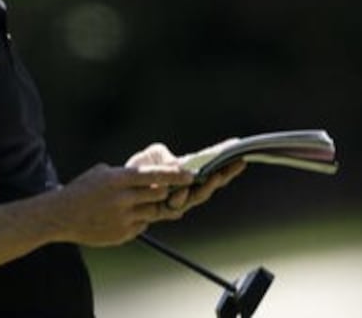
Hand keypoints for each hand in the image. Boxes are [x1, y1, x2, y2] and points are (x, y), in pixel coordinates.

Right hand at [51, 163, 192, 246]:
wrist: (61, 216)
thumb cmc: (82, 190)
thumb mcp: (102, 173)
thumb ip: (127, 175)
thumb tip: (151, 176)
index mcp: (118, 180)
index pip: (154, 175)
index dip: (175, 175)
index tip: (190, 175)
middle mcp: (122, 199)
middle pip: (159, 195)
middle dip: (164, 191)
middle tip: (166, 189)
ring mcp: (123, 219)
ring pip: (153, 212)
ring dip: (151, 206)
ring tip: (137, 203)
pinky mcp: (122, 234)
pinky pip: (142, 225)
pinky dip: (139, 220)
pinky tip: (123, 216)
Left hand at [126, 141, 245, 218]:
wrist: (121, 187)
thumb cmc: (141, 168)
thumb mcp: (153, 154)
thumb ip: (165, 157)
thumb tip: (177, 166)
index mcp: (189, 174)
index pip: (213, 167)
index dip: (227, 161)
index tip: (240, 151)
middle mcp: (188, 189)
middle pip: (213, 183)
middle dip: (226, 173)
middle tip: (236, 163)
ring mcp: (179, 201)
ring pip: (198, 196)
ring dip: (208, 186)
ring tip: (215, 175)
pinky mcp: (164, 211)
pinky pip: (175, 207)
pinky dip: (181, 197)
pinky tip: (183, 189)